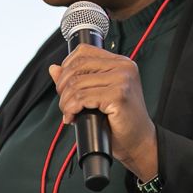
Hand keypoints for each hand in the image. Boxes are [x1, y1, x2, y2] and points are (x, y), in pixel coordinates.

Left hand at [48, 44, 157, 180]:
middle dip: (63, 87)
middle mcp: (123, 67)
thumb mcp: (97, 94)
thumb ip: (78, 79)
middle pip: (77, 66)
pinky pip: (81, 98)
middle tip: (65, 104)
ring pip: (76, 84)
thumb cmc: (121, 121)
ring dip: (66, 102)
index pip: (83, 51)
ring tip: (70, 113)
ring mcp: (122, 80)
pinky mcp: (118, 95)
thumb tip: (54, 68)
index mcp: (120, 62)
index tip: (64, 85)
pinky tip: (73, 117)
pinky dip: (71, 109)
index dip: (66, 67)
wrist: (139, 141)